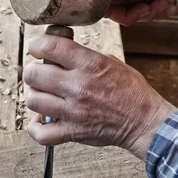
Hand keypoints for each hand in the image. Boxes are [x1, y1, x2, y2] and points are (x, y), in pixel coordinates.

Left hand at [24, 35, 176, 159]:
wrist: (145, 122)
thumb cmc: (131, 93)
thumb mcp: (111, 62)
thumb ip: (85, 57)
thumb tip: (61, 51)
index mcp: (90, 65)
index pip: (50, 46)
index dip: (38, 45)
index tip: (38, 48)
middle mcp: (79, 87)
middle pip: (34, 74)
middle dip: (33, 71)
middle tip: (40, 74)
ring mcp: (74, 111)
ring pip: (33, 100)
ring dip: (35, 96)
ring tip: (43, 95)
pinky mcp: (73, 132)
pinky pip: (41, 133)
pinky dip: (36, 127)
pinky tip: (42, 119)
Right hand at [102, 0, 177, 25]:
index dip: (112, 7)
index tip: (139, 8)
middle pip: (111, 6)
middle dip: (137, 13)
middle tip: (154, 7)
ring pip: (126, 11)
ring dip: (150, 12)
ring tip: (166, 0)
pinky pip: (137, 10)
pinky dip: (154, 10)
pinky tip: (167, 1)